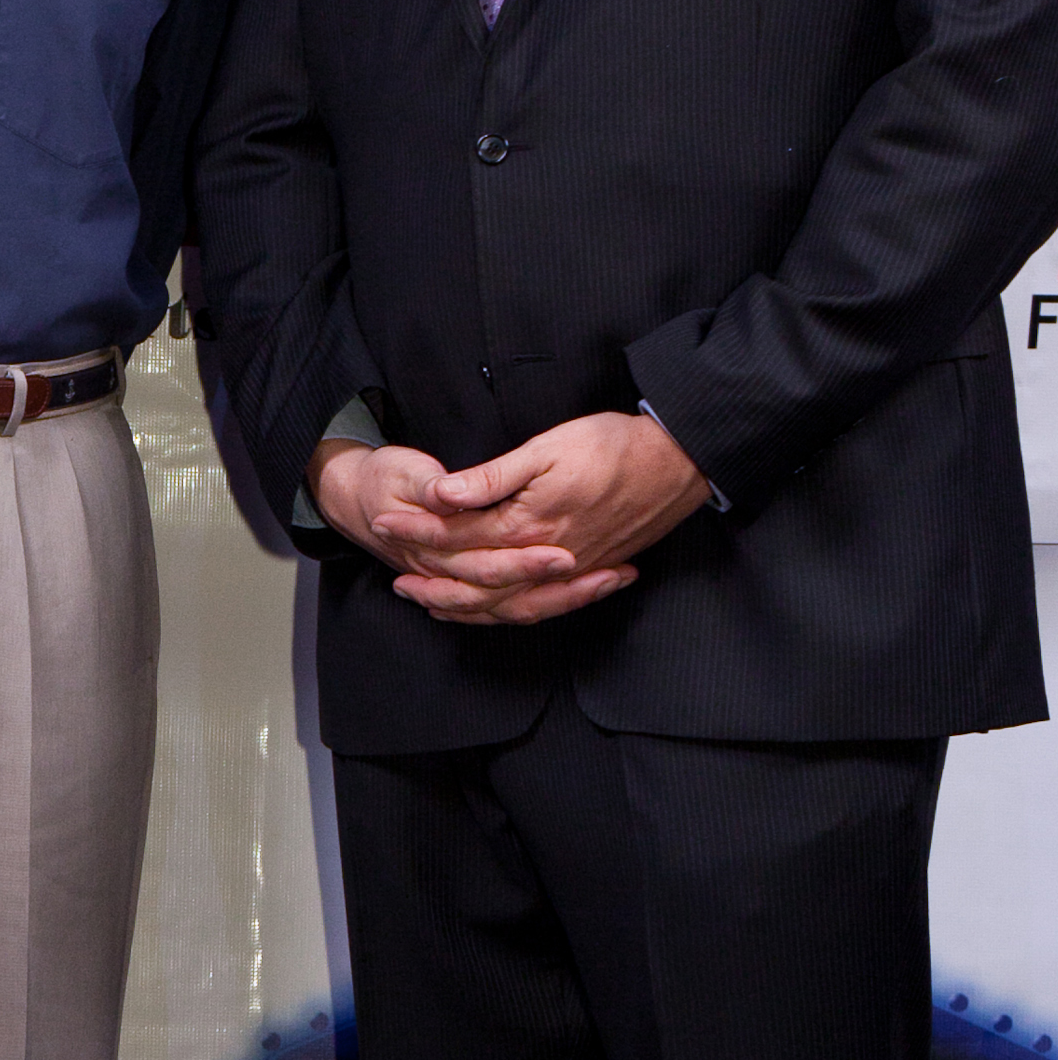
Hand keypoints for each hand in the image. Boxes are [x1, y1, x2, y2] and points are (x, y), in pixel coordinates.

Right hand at [311, 436, 591, 621]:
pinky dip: (547, 600)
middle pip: (513, 596)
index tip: (571, 557)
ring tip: (612, 580)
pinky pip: (508, 605)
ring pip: (516, 606)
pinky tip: (580, 587)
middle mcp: (455, 570)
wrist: (346, 494)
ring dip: (565, 597)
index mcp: (442, 545)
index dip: (532, 563)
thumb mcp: (403, 472)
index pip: (489, 565)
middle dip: (566, 590)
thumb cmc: (378, 480)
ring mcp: (460, 576)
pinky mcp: (466, 574)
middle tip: (612, 575)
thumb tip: (451, 495)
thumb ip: (434, 484)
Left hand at [372, 411, 706, 625]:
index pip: (456, 536)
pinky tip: (491, 610)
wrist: (679, 462)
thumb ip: (492, 477)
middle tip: (396, 584)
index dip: (416, 531)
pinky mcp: (586, 573)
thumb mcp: (547, 449)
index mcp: (527, 525)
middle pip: (474, 582)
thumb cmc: (614, 446)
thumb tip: (441, 493)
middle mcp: (544, 559)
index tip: (381, 524)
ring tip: (432, 606)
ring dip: (465, 607)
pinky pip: (538, 608)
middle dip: (432, 583)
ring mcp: (567, 571)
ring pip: (504, 604)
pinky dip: (507, 613)